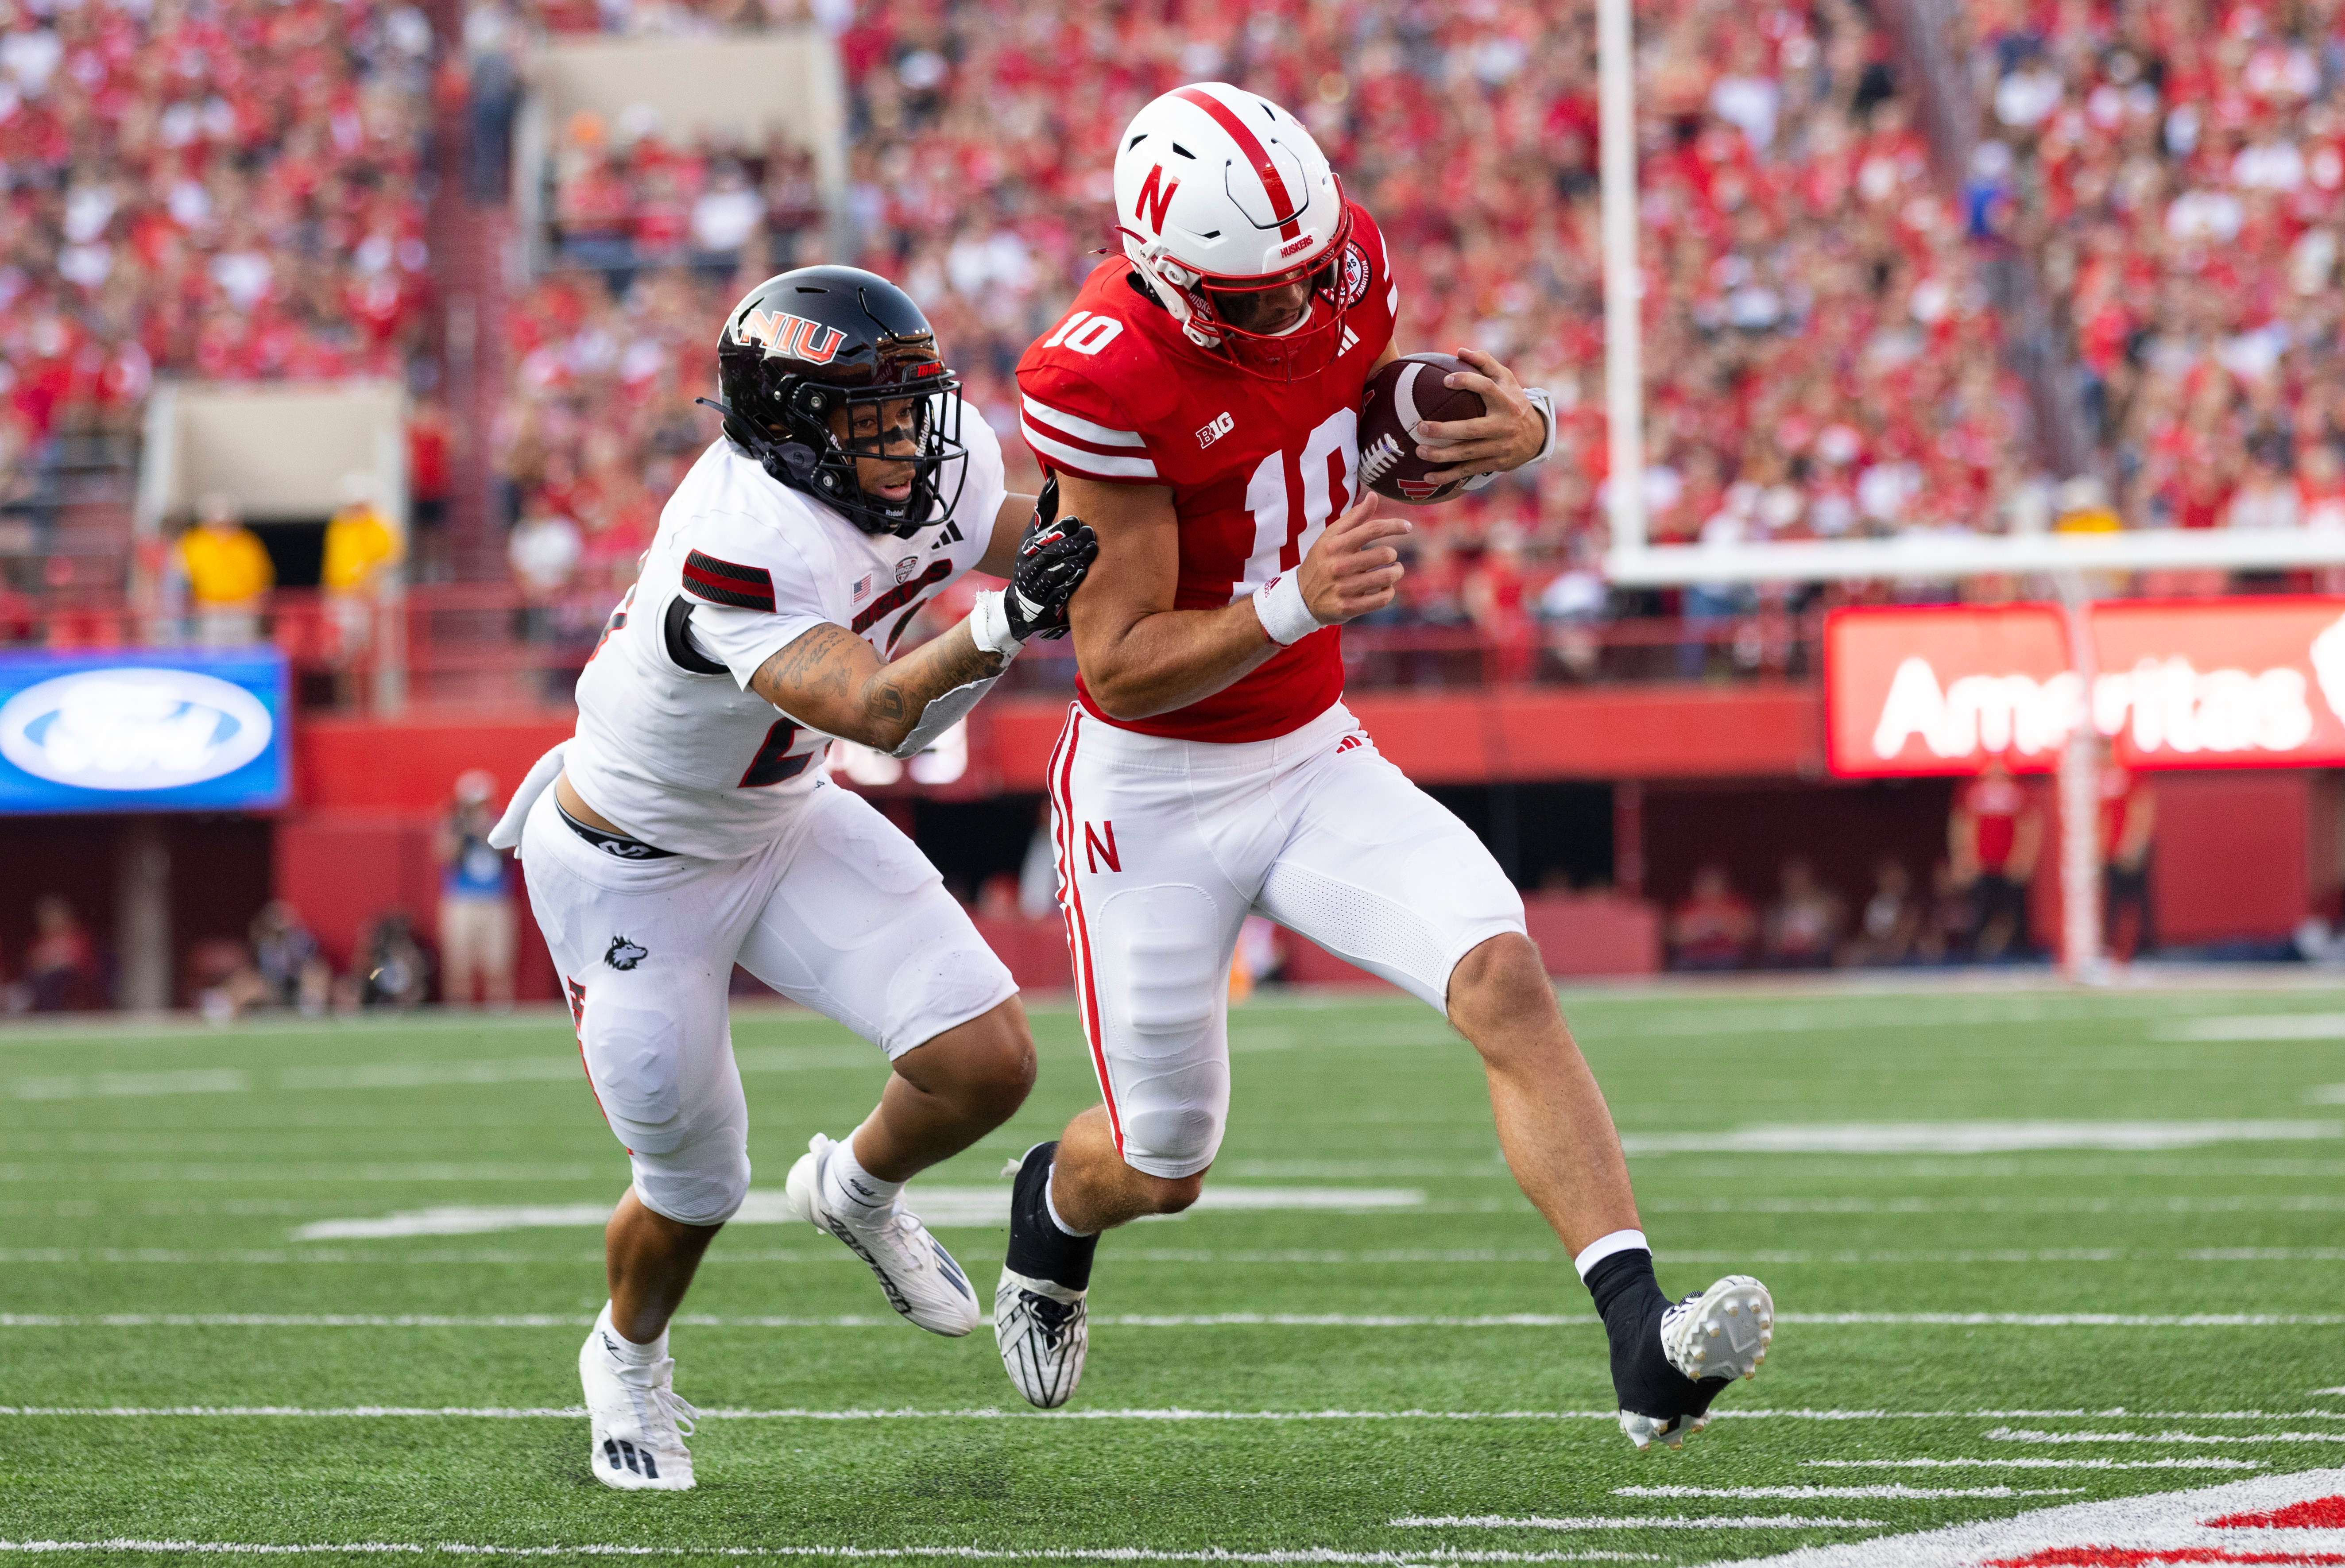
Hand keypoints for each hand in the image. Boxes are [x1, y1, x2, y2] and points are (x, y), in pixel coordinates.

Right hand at [1005, 476, 1099, 640]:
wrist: (1023, 605)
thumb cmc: (1036, 561)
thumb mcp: (1035, 537)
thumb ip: (1044, 511)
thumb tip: (1053, 480)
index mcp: (1026, 549)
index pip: (1042, 536)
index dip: (1058, 528)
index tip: (1076, 519)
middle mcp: (1028, 567)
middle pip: (1049, 553)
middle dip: (1071, 542)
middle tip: (1091, 533)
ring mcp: (1035, 587)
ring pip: (1054, 572)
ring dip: (1074, 560)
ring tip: (1092, 549)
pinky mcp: (1045, 605)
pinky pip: (1058, 593)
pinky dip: (1070, 582)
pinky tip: (1083, 572)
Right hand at [1297, 494, 1409, 624]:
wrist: (1300, 597)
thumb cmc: (1322, 561)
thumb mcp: (1331, 536)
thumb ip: (1354, 517)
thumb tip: (1373, 496)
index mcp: (1335, 545)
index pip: (1372, 529)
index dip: (1394, 526)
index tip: (1407, 527)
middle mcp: (1338, 566)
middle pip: (1384, 554)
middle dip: (1392, 555)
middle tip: (1390, 557)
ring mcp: (1343, 588)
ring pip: (1386, 577)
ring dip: (1396, 573)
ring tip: (1393, 571)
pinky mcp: (1348, 607)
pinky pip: (1381, 599)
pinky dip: (1388, 592)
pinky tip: (1385, 588)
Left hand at [1412, 347, 1549, 483]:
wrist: (1537, 436)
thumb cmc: (1513, 402)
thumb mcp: (1507, 380)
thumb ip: (1486, 363)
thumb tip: (1460, 350)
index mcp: (1506, 401)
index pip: (1486, 388)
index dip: (1466, 382)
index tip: (1445, 381)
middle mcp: (1504, 425)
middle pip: (1471, 429)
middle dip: (1444, 430)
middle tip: (1420, 427)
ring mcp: (1500, 447)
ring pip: (1468, 453)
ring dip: (1442, 455)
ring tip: (1419, 451)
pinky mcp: (1496, 463)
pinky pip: (1469, 470)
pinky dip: (1449, 476)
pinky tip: (1428, 477)